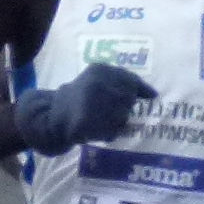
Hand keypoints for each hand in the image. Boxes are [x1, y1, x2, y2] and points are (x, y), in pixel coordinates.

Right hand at [14, 64, 152, 153]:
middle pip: (128, 100)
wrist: (51, 115)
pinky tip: (95, 128)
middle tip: (109, 110)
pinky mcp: (87, 122)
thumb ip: (120, 81)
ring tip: (100, 118)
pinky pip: (111, 132)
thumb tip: (152, 93)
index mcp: (99, 70)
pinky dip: (107, 133)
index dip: (142, 89)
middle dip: (124, 107)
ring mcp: (92, 103)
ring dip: (116, 121)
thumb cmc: (78, 96)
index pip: (130, 79)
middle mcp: (97, 84)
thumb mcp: (96, 79)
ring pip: (122, 117)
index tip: (152, 96)